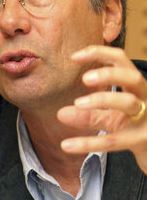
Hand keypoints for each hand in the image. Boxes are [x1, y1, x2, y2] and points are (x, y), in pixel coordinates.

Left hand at [57, 45, 146, 173]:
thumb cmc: (134, 131)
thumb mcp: (112, 120)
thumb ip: (89, 115)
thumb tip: (60, 113)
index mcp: (136, 88)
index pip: (121, 61)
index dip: (100, 53)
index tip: (74, 56)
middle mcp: (145, 99)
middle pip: (132, 77)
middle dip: (109, 74)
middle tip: (85, 78)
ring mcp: (146, 119)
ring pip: (128, 103)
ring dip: (102, 99)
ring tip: (78, 103)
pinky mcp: (141, 141)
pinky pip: (113, 140)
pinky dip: (88, 143)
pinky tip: (66, 145)